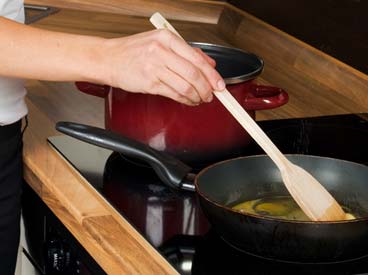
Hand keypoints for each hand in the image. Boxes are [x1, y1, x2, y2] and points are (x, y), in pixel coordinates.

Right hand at [98, 29, 224, 104]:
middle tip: (212, 95)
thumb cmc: (133, 51)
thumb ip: (187, 52)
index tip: (220, 84)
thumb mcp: (161, 43)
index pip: (198, 59)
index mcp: (167, 38)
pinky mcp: (149, 83)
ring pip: (186, 87)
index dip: (212, 75)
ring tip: (200, 99)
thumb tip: (209, 64)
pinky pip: (174, 94)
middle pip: (194, 74)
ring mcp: (154, 67)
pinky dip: (185, 100)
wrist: (109, 59)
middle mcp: (161, 51)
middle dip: (207, 89)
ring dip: (197, 97)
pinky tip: (188, 101)